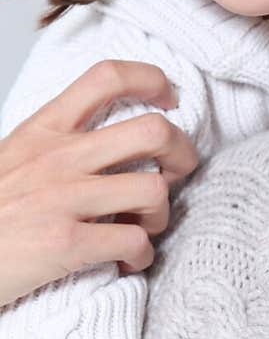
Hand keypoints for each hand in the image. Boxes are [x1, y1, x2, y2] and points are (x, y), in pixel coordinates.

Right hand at [0, 60, 198, 304]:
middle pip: (154, 130)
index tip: (168, 99)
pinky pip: (135, 243)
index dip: (151, 79)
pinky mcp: (66, 244)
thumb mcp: (13, 157)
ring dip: (161, 215)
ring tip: (143, 228)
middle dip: (182, 152)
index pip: (107, 76)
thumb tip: (109, 140)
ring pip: (154, 190)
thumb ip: (56, 144)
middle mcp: (58, 157)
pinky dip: (141, 257)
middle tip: (176, 173)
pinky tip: (125, 262)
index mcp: (44, 129)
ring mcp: (63, 199)